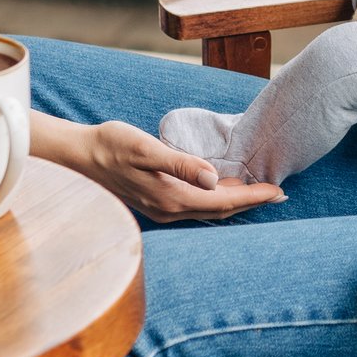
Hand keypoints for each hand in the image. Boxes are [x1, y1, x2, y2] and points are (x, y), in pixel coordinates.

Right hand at [52, 116, 286, 222]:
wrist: (78, 157)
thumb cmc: (111, 146)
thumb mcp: (146, 149)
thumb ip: (180, 164)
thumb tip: (212, 179)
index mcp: (172, 198)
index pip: (223, 202)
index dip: (253, 197)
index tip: (277, 191)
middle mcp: (169, 210)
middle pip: (219, 211)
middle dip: (250, 203)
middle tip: (277, 194)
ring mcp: (161, 210)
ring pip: (207, 210)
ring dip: (234, 202)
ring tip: (256, 193)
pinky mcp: (155, 203)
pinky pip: (194, 206)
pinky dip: (214, 200)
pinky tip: (220, 190)